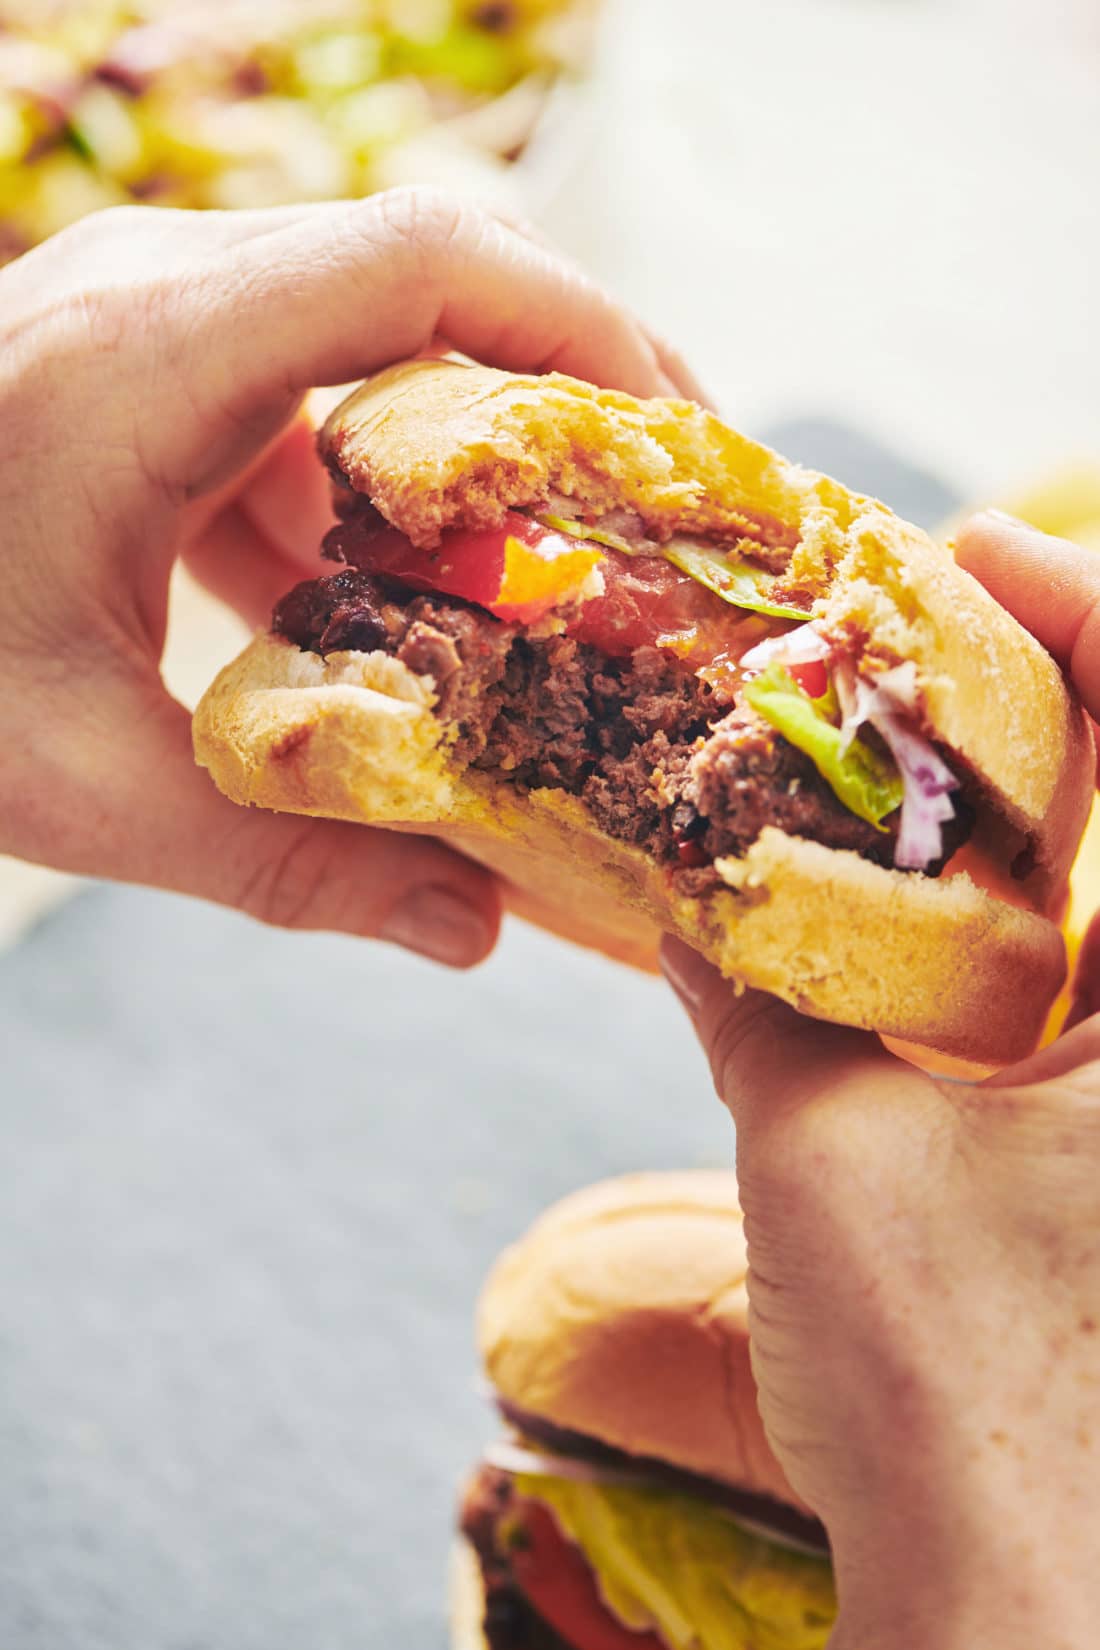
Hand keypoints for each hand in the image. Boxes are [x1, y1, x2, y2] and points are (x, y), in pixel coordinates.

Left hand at [0, 190, 688, 964]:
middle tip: (660, 513)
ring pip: (377, 331)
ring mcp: (144, 316)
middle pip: (433, 273)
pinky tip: (400, 597)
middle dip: (571, 385)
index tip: (684, 441)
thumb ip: (282, 862)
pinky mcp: (135, 362)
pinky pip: (302, 388)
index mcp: (147, 356)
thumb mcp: (68, 780)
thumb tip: (471, 935)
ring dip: (476, 444)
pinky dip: (379, 482)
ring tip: (563, 566)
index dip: (589, 327)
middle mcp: (158, 293)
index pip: (428, 260)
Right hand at [661, 512, 1099, 1649]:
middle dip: (1046, 698)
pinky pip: (1085, 983)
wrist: (1027, 1608)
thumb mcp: (828, 1154)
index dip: (1087, 608)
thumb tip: (677, 876)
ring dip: (1015, 812)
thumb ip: (756, 990)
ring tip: (881, 766)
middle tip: (915, 644)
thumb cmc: (962, 1399)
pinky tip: (902, 915)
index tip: (971, 546)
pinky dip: (1010, 919)